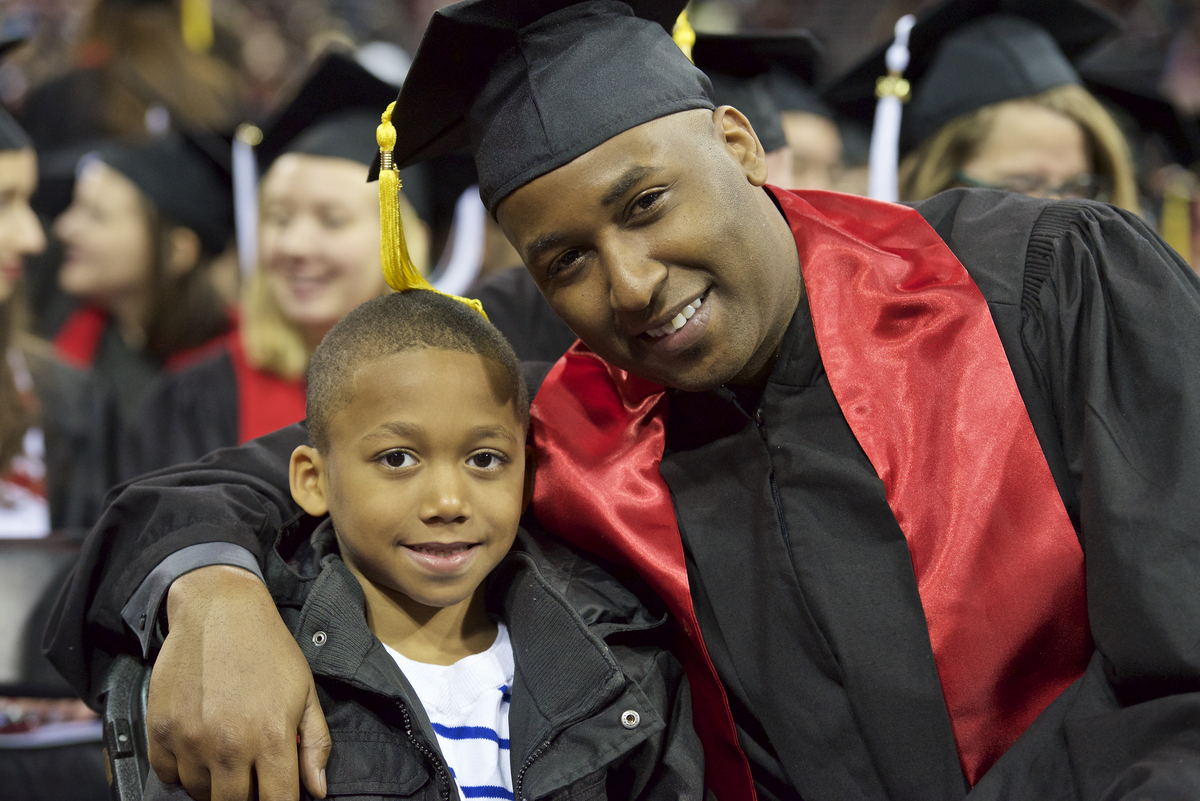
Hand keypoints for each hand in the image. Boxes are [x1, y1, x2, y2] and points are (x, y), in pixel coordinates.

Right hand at [147, 565, 330, 799]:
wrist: (219, 611)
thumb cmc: (267, 649)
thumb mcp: (305, 692)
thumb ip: (315, 744)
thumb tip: (318, 791)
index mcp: (271, 737)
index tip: (277, 799)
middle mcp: (229, 745)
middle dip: (246, 797)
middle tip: (252, 776)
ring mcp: (191, 740)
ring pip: (199, 794)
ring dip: (215, 785)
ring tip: (228, 757)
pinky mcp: (161, 730)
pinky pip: (167, 776)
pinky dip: (182, 771)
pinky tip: (199, 748)